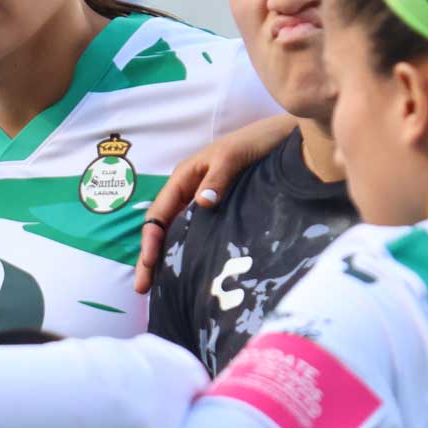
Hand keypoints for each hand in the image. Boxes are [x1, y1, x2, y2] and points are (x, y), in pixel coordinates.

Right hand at [134, 114, 296, 293]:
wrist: (284, 138)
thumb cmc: (255, 142)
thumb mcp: (233, 156)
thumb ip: (217, 178)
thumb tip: (201, 204)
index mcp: (184, 178)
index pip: (158, 215)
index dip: (150, 241)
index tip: (149, 265)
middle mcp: (189, 192)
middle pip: (162, 229)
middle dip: (150, 257)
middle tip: (142, 288)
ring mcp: (204, 202)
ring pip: (178, 234)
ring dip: (167, 258)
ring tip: (160, 288)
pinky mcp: (222, 210)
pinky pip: (198, 234)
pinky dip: (188, 252)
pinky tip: (190, 272)